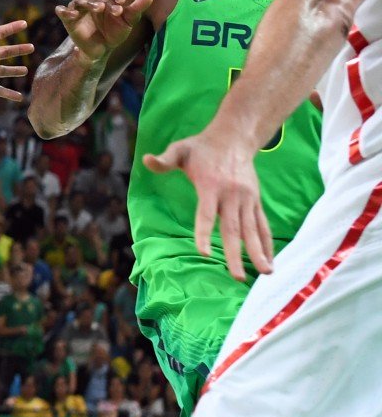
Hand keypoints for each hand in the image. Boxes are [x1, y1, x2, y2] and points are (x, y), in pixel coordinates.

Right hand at [56, 0, 153, 61]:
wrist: (103, 49)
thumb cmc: (116, 31)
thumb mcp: (128, 21)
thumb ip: (137, 8)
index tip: (124, 1)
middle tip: (116, 10)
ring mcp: (77, 9)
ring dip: (89, 2)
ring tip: (99, 8)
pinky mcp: (68, 19)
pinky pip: (62, 11)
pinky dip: (64, 11)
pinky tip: (73, 15)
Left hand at [145, 129, 272, 278]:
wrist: (234, 138)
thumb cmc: (201, 147)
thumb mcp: (180, 149)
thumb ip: (165, 159)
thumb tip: (146, 160)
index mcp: (211, 185)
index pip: (206, 213)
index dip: (204, 232)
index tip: (202, 252)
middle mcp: (232, 195)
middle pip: (233, 228)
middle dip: (235, 254)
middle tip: (237, 277)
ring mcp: (247, 199)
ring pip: (253, 229)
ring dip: (259, 252)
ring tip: (266, 273)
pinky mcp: (255, 201)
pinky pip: (262, 225)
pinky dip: (267, 243)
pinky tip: (270, 261)